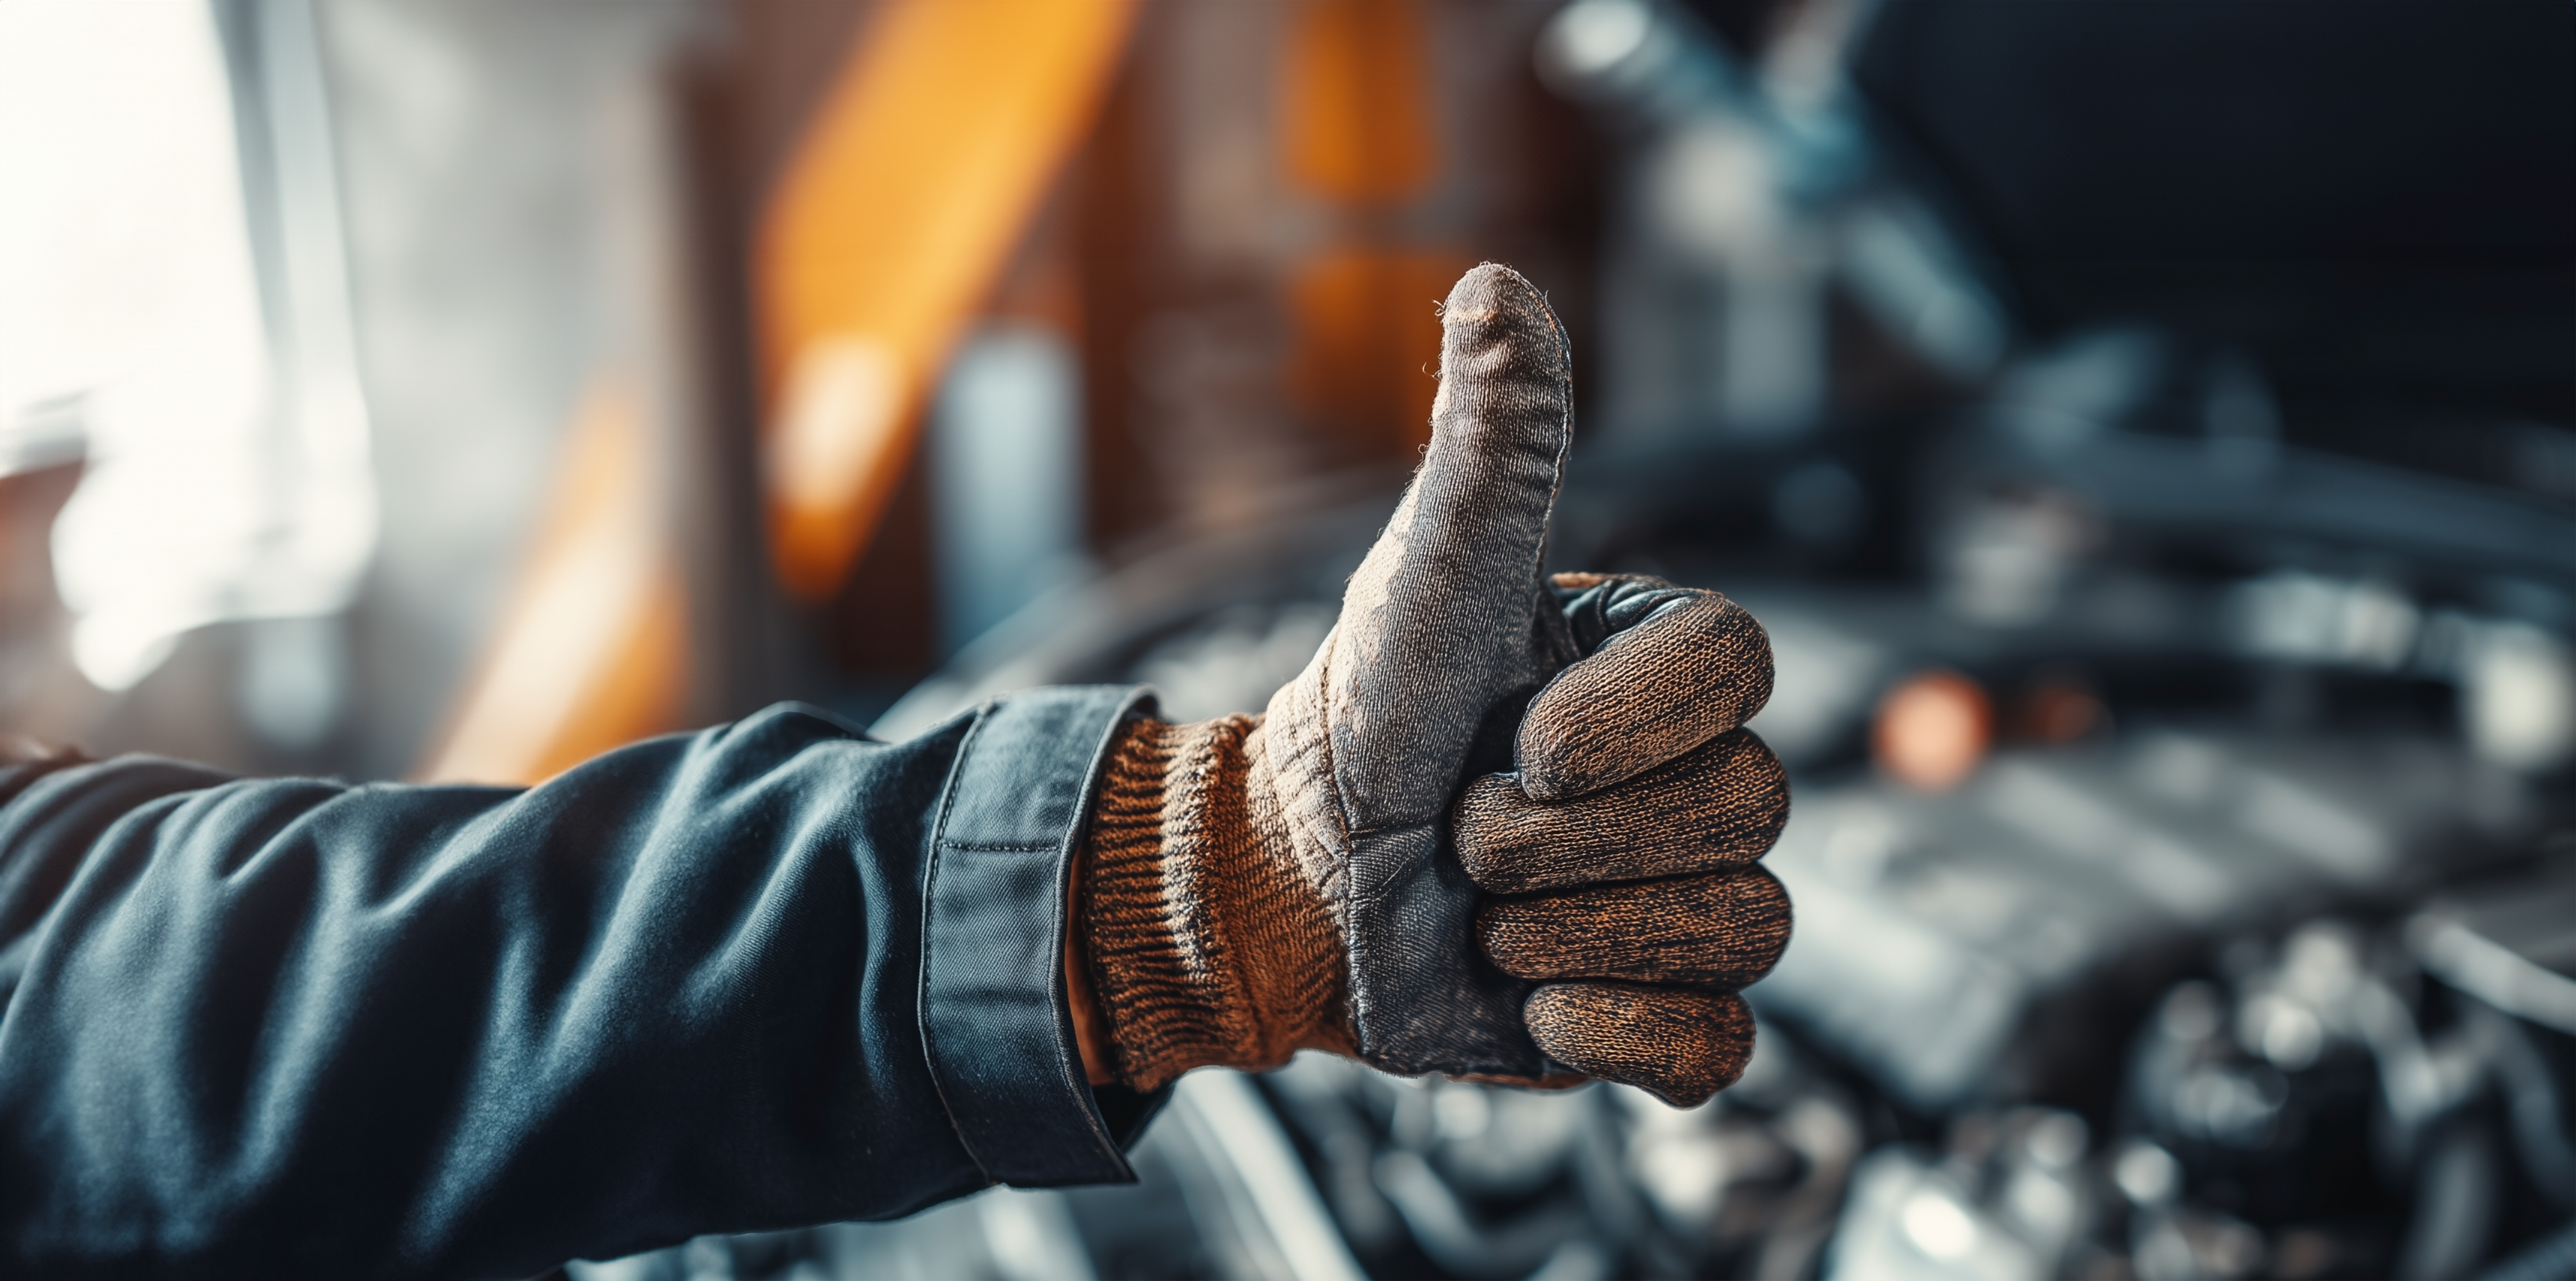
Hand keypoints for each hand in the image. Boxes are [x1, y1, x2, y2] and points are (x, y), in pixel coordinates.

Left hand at [1072, 265, 1788, 1105]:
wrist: (1286, 879)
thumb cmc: (1363, 717)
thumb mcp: (1427, 573)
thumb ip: (1492, 445)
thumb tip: (1496, 284)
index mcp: (1662, 669)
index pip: (1747, 669)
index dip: (1630, 720)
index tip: (1517, 738)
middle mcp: (1695, 777)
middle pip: (1748, 809)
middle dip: (1568, 836)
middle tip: (1467, 826)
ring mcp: (1689, 900)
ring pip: (1734, 926)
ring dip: (1567, 925)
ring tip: (1481, 903)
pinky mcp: (1663, 1015)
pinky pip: (1714, 1047)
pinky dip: (1609, 1031)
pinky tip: (1527, 995)